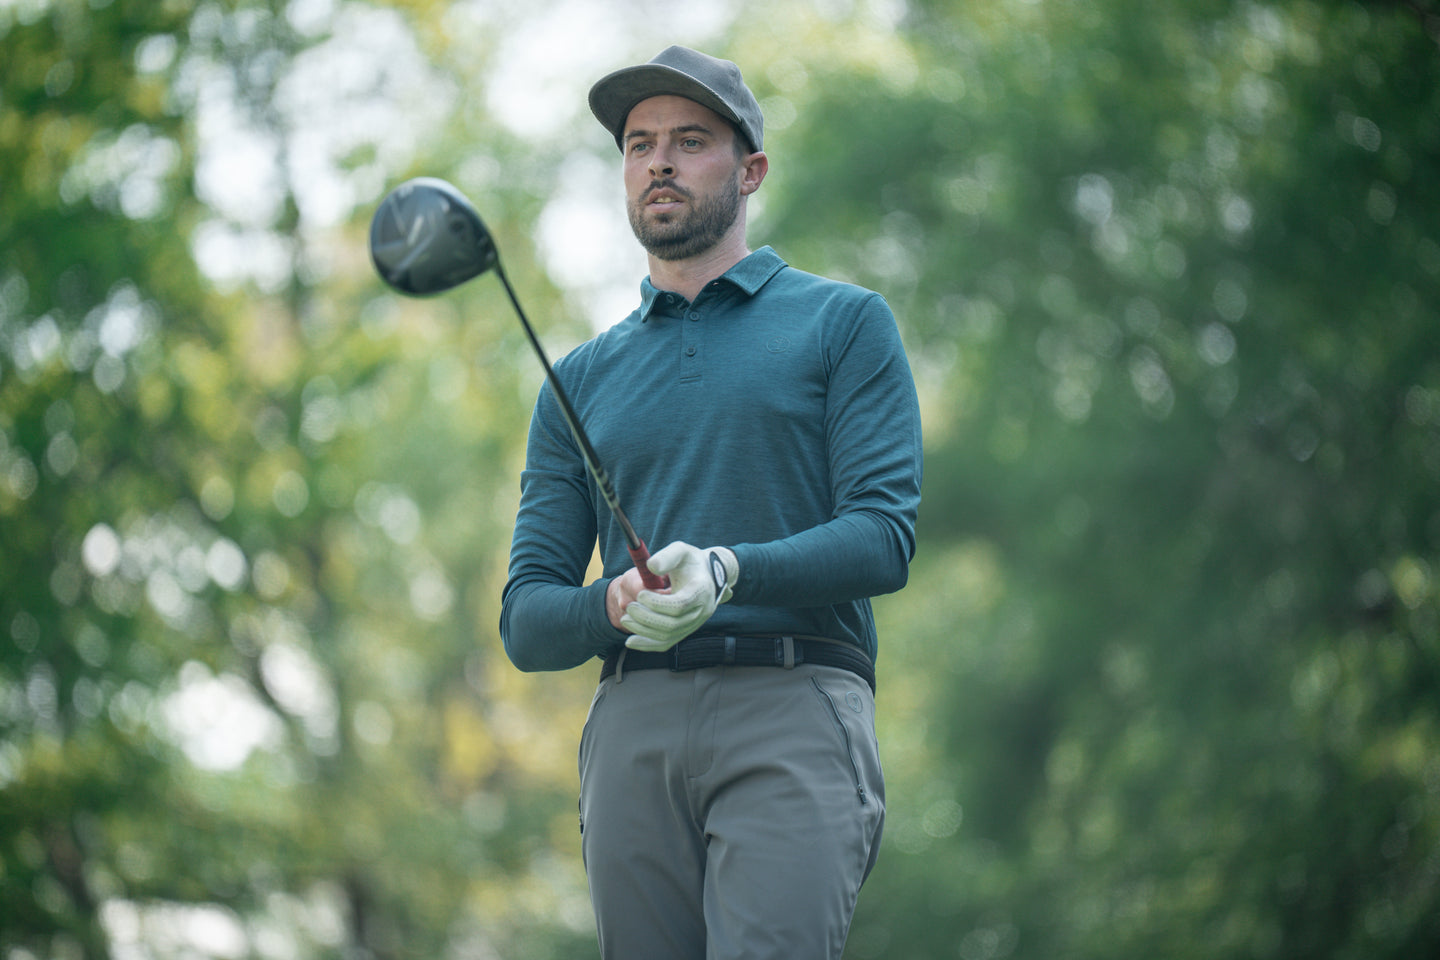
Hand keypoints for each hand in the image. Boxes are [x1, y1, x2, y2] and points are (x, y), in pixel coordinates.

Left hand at [621, 542, 738, 651]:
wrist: (707, 575)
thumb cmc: (690, 561)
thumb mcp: (681, 551)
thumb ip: (667, 556)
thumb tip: (651, 567)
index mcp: (701, 590)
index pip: (680, 605)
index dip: (657, 603)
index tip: (641, 594)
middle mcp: (701, 611)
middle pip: (673, 624)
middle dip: (647, 618)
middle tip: (630, 607)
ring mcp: (693, 624)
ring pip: (668, 636)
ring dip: (643, 630)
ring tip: (625, 619)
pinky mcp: (685, 631)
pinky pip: (666, 643)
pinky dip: (647, 644)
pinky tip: (630, 641)